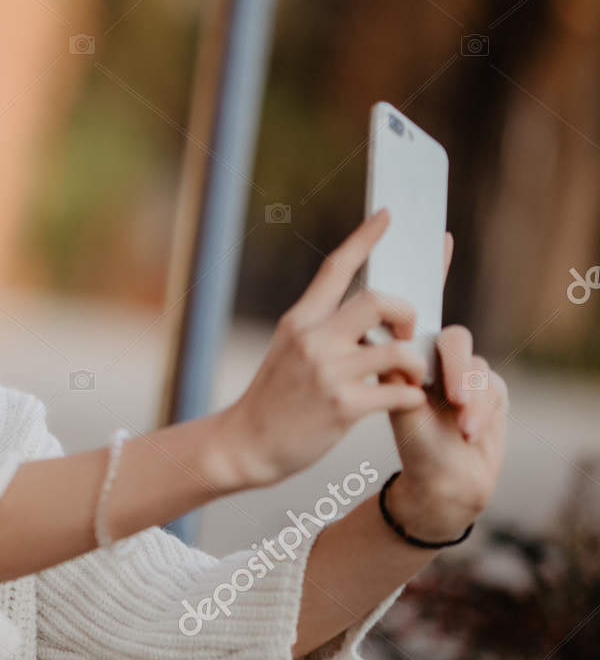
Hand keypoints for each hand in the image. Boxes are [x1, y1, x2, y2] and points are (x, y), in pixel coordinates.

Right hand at [219, 209, 431, 488]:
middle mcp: (312, 340)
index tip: (389, 214)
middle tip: (406, 334)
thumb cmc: (272, 401)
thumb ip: (322, 331)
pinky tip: (404, 402)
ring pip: (399, 350)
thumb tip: (369, 316)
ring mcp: (327, 373)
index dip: (366, 236)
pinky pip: (400, 392)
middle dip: (406, 313)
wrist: (244, 445)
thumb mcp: (286, 352)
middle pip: (379, 300)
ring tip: (410, 376)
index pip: (336, 267)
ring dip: (415, 363)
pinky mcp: (342, 407)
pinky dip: (412, 396)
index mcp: (299, 321)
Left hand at [381, 231, 507, 538]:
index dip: (430, 270)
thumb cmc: (410, 438)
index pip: (419, 305)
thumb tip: (368, 333)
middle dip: (448, 358)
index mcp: (412, 350)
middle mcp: (443, 356)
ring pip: (472, 363)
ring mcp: (470, 373)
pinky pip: (490, 390)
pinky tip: (469, 432)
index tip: (435, 235)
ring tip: (454, 413)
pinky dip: (477, 414)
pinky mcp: (494, 393)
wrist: (439, 481)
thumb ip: (384, 364)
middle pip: (452, 334)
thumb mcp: (385, 400)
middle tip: (436, 381)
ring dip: (462, 391)